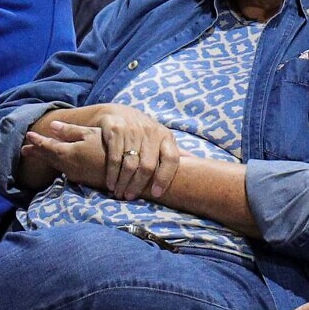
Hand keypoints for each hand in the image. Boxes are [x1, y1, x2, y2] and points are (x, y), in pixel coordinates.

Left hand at [22, 119, 109, 189]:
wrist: (126, 175)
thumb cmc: (110, 150)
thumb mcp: (91, 135)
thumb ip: (71, 131)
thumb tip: (53, 126)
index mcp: (67, 153)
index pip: (47, 146)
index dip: (37, 140)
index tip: (28, 135)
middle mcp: (67, 166)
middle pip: (48, 158)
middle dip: (36, 152)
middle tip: (25, 149)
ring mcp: (75, 174)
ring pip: (55, 165)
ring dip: (45, 159)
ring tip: (37, 154)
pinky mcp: (83, 180)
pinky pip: (64, 170)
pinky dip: (56, 164)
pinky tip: (58, 162)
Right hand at [63, 103, 179, 200]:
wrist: (114, 112)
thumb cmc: (141, 131)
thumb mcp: (159, 137)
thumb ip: (174, 151)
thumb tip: (197, 164)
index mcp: (165, 136)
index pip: (171, 159)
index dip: (165, 178)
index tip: (156, 193)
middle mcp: (151, 132)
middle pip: (148, 166)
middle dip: (138, 185)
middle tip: (130, 197)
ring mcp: (133, 131)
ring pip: (130, 164)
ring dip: (124, 182)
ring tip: (120, 194)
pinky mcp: (116, 130)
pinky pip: (115, 158)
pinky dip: (113, 174)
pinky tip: (111, 183)